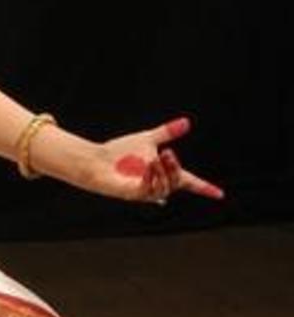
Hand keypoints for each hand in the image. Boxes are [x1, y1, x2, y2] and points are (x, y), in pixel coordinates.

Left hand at [76, 116, 224, 203]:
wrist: (96, 159)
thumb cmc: (119, 152)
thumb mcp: (147, 139)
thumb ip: (167, 132)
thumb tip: (187, 122)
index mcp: (163, 172)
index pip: (188, 182)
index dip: (204, 188)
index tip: (220, 194)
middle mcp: (157, 184)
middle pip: (177, 183)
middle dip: (175, 168)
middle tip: (167, 152)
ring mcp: (145, 192)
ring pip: (164, 188)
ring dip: (163, 172)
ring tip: (155, 158)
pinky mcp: (133, 195)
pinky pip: (148, 191)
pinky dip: (150, 178)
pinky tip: (147, 167)